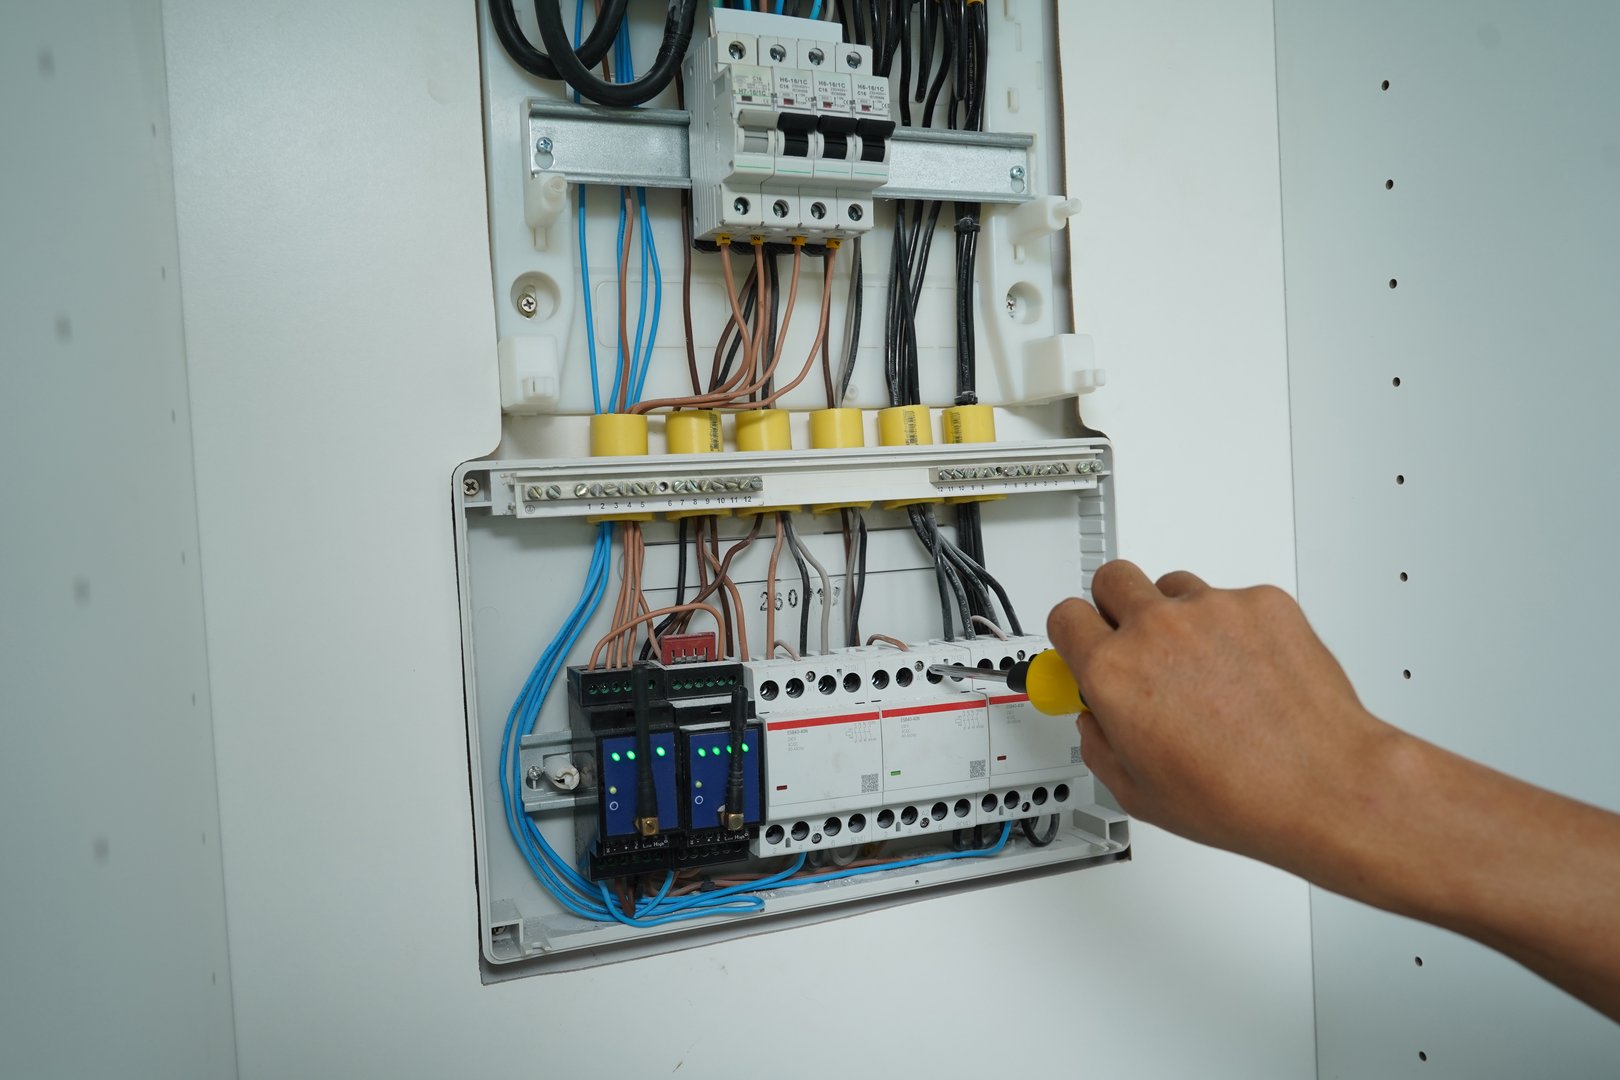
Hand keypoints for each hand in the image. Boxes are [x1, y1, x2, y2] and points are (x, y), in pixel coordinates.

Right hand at [1047, 560, 1398, 874]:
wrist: (1324, 785)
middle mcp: (1157, 629)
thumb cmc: (1242, 796)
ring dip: (1177, 616)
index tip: (1084, 644)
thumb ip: (1100, 745)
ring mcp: (1213, 609)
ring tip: (1205, 668)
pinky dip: (1235, 627)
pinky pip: (1233, 599)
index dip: (1073, 634)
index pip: (1065, 617)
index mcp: (1115, 673)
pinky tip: (1250, 672)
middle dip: (1115, 606)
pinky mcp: (1262, 602)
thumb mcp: (1138, 793)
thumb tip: (1096, 722)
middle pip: (1112, 578)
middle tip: (1135, 640)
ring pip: (1174, 586)